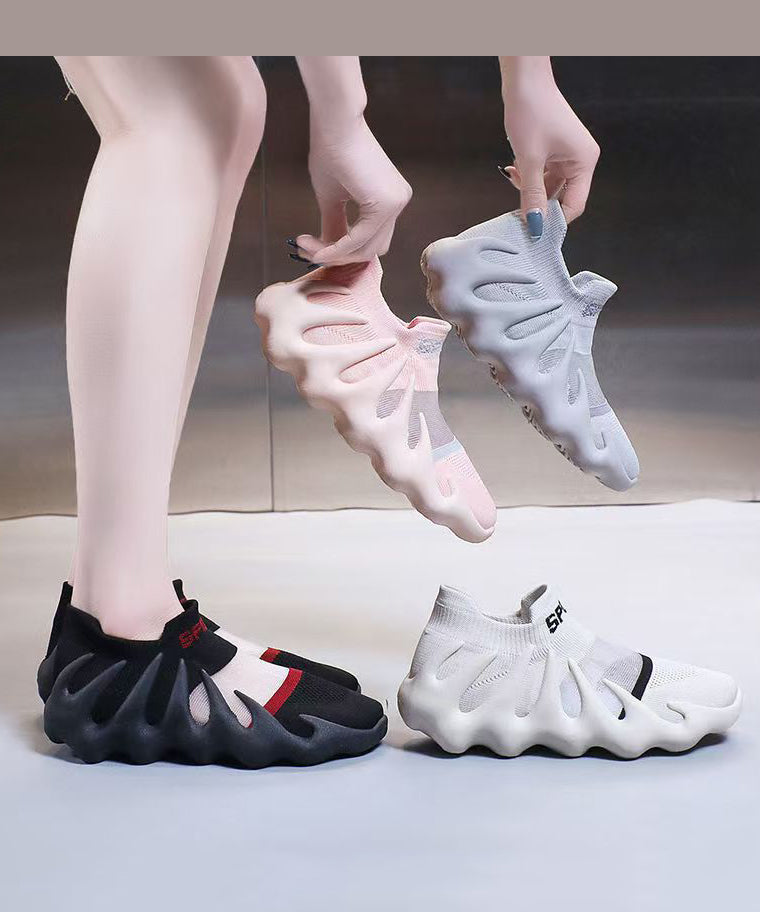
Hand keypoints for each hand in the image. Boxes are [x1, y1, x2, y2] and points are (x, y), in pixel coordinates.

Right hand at [295, 114, 411, 265]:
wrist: (333, 123)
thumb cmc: (330, 150)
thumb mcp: (332, 198)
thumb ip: (335, 225)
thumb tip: (329, 253)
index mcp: (389, 199)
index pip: (368, 240)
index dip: (338, 251)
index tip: (308, 247)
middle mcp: (398, 202)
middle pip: (370, 249)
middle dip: (337, 256)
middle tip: (306, 251)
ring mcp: (396, 203)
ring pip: (366, 249)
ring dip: (334, 254)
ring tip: (305, 246)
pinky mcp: (388, 204)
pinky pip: (361, 239)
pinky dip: (338, 248)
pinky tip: (316, 247)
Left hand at [501, 57, 599, 236]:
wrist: (524, 79)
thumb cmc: (531, 110)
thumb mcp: (529, 159)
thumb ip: (532, 195)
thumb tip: (535, 224)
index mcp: (584, 162)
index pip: (574, 205)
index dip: (554, 220)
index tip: (534, 230)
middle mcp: (581, 160)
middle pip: (562, 197)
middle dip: (540, 204)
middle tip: (518, 211)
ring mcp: (568, 154)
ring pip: (550, 186)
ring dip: (531, 189)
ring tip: (514, 178)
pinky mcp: (555, 150)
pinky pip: (544, 173)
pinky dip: (529, 177)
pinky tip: (514, 169)